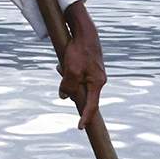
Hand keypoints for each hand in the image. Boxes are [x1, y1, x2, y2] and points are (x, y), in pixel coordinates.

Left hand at [58, 11, 106, 129]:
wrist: (84, 31)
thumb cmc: (79, 50)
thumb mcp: (71, 70)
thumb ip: (68, 86)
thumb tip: (64, 97)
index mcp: (97, 83)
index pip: (92, 106)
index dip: (86, 117)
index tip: (80, 127)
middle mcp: (97, 80)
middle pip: (81, 93)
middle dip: (69, 87)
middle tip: (63, 70)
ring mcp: (93, 73)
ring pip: (75, 82)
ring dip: (66, 76)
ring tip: (62, 63)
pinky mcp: (87, 66)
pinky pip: (74, 73)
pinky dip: (66, 69)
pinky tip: (63, 59)